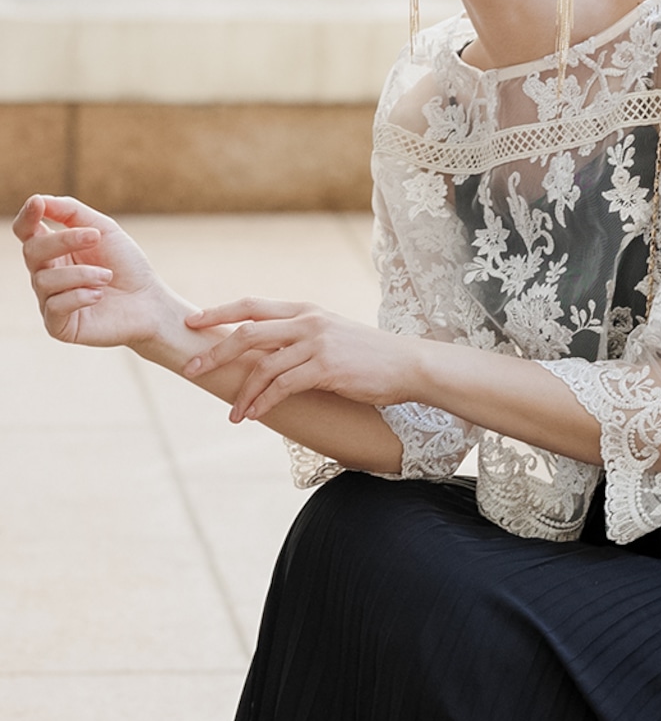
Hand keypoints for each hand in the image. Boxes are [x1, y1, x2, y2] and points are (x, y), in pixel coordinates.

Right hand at [12, 194, 171, 348]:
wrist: (151, 304)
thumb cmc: (127, 266)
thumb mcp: (104, 230)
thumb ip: (71, 212)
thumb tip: (38, 199)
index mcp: (53, 251)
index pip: (26, 232)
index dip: (27, 217)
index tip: (38, 204)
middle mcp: (46, 275)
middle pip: (32, 251)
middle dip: (64, 241)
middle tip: (96, 238)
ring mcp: (49, 301)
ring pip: (44, 280)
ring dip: (81, 273)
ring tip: (107, 276)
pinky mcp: (58, 325)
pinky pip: (54, 306)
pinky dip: (79, 296)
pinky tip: (99, 296)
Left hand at [183, 299, 420, 421]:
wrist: (408, 364)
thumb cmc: (371, 355)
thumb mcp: (332, 335)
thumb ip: (300, 338)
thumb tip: (267, 354)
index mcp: (306, 310)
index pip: (252, 306)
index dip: (218, 312)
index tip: (192, 323)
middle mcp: (308, 322)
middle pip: (247, 332)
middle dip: (215, 353)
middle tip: (193, 370)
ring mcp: (317, 344)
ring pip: (263, 366)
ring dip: (243, 392)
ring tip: (233, 413)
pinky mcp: (327, 368)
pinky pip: (284, 386)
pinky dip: (264, 402)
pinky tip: (255, 414)